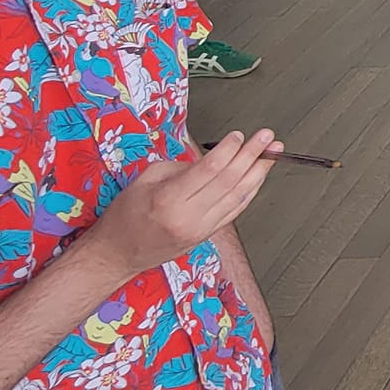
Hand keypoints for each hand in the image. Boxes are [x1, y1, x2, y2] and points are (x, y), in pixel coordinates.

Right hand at [94, 133, 280, 278]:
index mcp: (169, 199)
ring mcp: (200, 229)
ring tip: (273, 153)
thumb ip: (181, 166)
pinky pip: (236, 210)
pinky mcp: (207, 236)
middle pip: (230, 181)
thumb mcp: (145, 179)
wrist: (116, 254)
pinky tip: (259, 176)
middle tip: (267, 138)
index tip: (238, 135)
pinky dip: (250, 191)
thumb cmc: (125, 215)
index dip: (229, 149)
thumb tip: (212, 157)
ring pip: (239, 196)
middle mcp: (188, 216)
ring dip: (259, 172)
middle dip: (252, 155)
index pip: (210, 169)